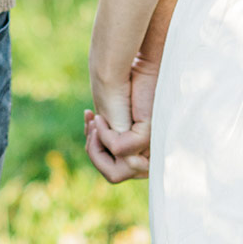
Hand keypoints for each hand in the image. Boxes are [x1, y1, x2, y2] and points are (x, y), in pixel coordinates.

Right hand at [84, 51, 157, 181]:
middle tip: (91, 125)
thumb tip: (106, 157)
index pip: (117, 172)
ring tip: (95, 123)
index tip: (91, 126)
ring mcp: (151, 148)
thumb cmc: (118, 90)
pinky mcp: (147, 137)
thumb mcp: (111, 121)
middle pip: (115, 176)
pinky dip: (104, 137)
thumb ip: (111, 141)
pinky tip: (100, 118)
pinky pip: (118, 152)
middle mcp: (151, 154)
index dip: (98, 154)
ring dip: (96, 149)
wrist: (124, 67)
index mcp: (143, 152)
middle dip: (95, 154)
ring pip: (116, 174)